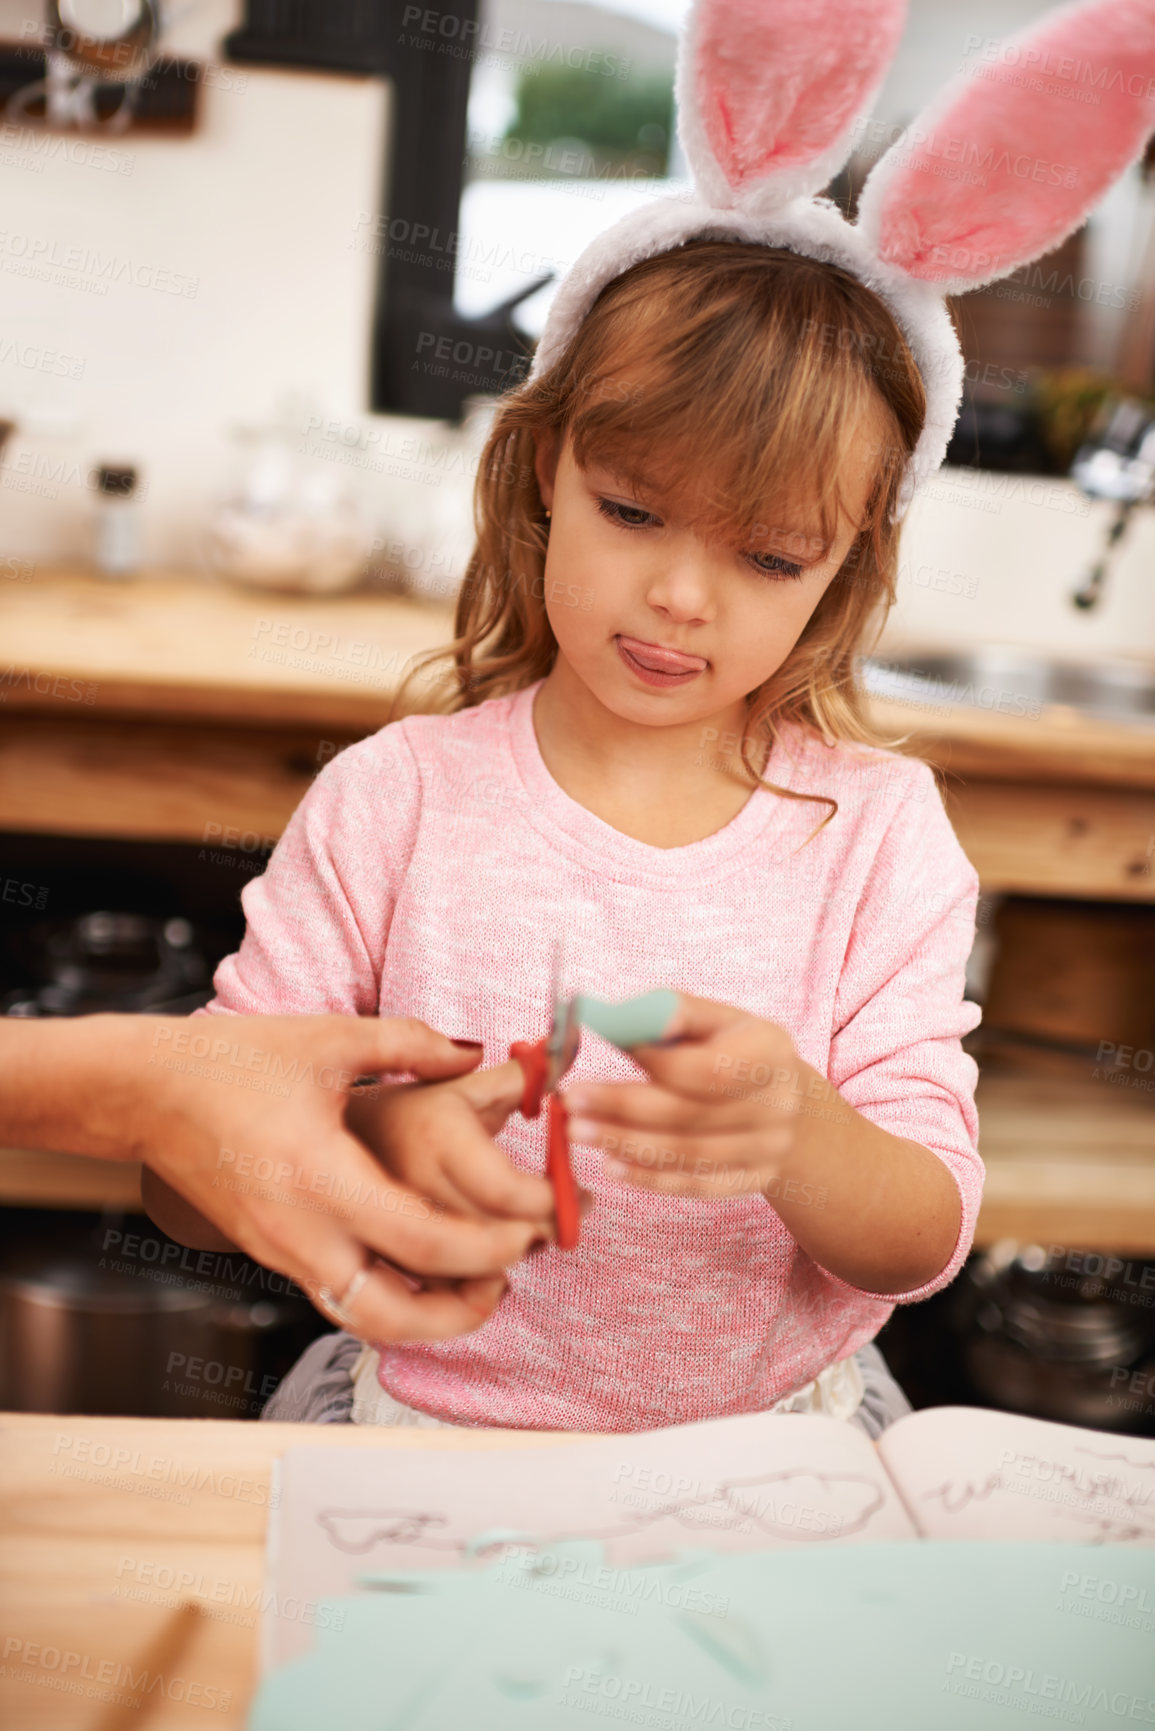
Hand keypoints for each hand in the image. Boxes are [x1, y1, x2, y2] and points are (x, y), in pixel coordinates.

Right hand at [111, 1014, 555, 1340]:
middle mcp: (300, 1230)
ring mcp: (282, 1251)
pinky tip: (423, 1266)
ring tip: (477, 1283)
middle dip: (463, 1312)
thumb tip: (473, 1054)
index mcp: (320, 1176)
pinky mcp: (272, 1252)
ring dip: (427, 1316)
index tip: (528, 1231)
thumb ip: (411, 1044)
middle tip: (509, 1278)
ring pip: (365, 1317)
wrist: (145, 1092)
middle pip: (394, 1313)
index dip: (486, 1247)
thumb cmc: (229, 1062)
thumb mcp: (329, 1038)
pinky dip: (389, 1296)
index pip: (420, 1239)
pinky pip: (340, 1296)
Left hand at [560, 993, 812, 1200]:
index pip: (706, 1067)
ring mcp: (771, 1148)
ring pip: (689, 1154)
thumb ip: (665, 1015)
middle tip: (571, 1102)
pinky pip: (697, 1185)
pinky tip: (612, 1165)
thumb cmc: (732, 1048)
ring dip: (626, 1144)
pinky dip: (650, 1178)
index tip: (601, 1052)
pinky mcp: (756, 1180)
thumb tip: (608, 1018)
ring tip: (578, 1132)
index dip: (652, 1061)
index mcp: (772, 1051)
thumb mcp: (711, 1019)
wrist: (783, 1098)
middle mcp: (779, 1104)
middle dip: (623, 1109)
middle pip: (690, 1114)